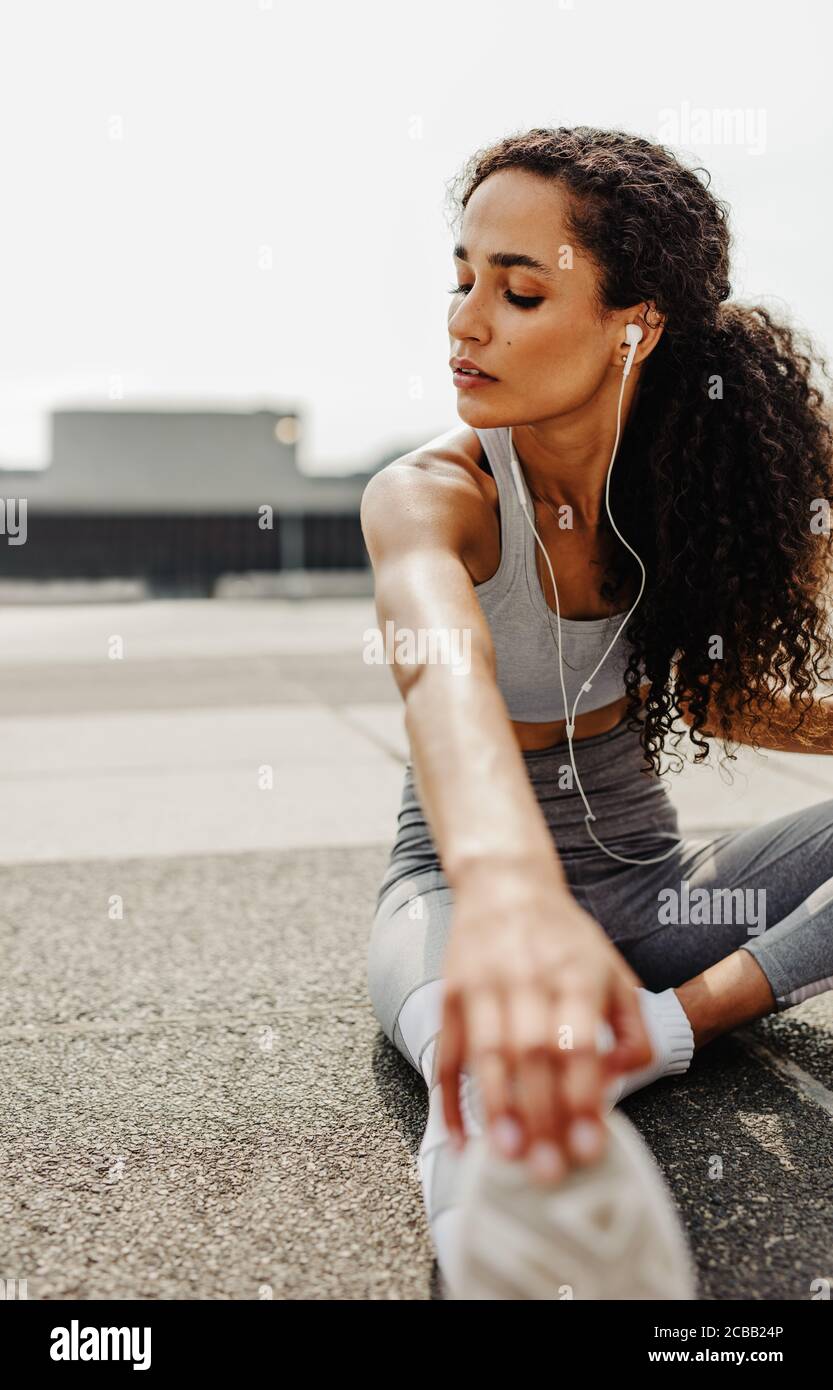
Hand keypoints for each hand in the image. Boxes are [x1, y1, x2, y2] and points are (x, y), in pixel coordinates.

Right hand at [435, 864, 653, 1183]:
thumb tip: (623, 1078)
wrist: (505, 885)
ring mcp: (483, 986)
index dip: (582, 1096)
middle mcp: (527, 978)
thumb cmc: (567, 941)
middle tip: (548, 1172)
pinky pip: (446, 1052)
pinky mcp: (450, 994)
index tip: (589, 1147)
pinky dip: (449, 1098)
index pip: (577, 1042)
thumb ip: (633, 1028)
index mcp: (575, 975)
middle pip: (531, 1054)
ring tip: (506, 1157)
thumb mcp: (615, 972)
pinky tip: (460, 1138)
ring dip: (495, 1108)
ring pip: (485, 1054)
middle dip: (540, 1115)